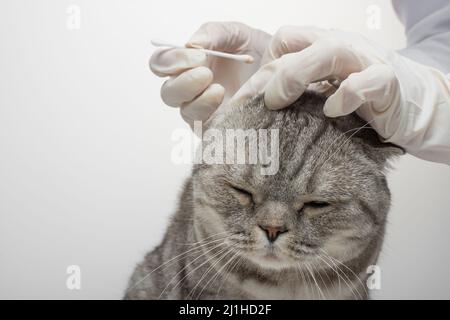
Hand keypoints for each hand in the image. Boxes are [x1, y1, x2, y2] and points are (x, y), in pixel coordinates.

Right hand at [150, 22, 270, 126]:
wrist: (285, 75)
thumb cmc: (259, 54)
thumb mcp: (238, 35)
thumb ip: (213, 34)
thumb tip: (190, 45)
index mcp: (189, 64)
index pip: (161, 64)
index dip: (172, 60)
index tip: (198, 56)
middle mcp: (191, 90)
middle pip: (167, 93)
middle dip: (183, 82)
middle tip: (206, 73)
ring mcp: (204, 112)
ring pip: (184, 112)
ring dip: (198, 100)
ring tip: (219, 90)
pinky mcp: (218, 129)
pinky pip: (205, 128)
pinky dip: (212, 116)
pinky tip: (226, 105)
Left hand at [232, 26, 449, 162]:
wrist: (415, 105)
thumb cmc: (362, 101)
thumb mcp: (323, 93)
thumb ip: (297, 94)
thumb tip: (258, 111)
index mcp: (321, 48)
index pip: (284, 42)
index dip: (261, 68)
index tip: (246, 99)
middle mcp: (340, 48)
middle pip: (295, 45)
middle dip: (267, 76)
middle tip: (249, 106)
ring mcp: (364, 60)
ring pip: (328, 50)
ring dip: (296, 75)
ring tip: (277, 102)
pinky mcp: (387, 82)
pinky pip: (366, 81)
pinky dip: (346, 94)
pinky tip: (332, 111)